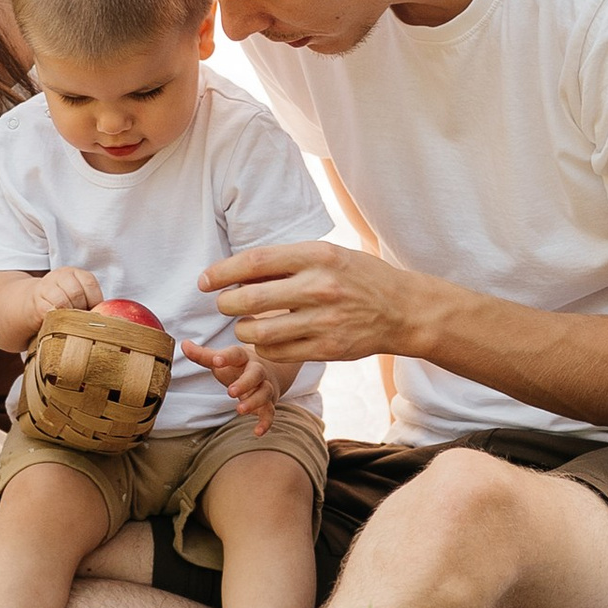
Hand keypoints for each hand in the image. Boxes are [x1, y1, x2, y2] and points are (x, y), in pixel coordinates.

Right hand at [37, 266, 101, 323]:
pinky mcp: (37, 302)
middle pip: (76, 293)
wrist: (34, 301)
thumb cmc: (64, 300)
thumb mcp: (78, 294)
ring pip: (63, 302)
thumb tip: (108, 316)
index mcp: (75, 272)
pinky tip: (60, 322)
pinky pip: (50, 311)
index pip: (89, 283)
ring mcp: (47, 287)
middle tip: (82, 319)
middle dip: (82, 309)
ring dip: (69, 315)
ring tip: (72, 321)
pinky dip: (58, 319)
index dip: (95, 301)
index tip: (95, 312)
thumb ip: (91, 300)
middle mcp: (60, 275)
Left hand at [184, 333, 288, 425]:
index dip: (226, 356)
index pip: (236, 353)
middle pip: (256, 373)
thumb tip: (184, 344)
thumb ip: (202, 355)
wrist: (266, 371)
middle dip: (245, 382)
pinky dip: (266, 422)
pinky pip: (270, 412)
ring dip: (254, 402)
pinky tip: (257, 432)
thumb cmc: (236, 366)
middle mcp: (257, 370)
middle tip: (230, 392)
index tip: (216, 361)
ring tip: (239, 410)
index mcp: (242, 358)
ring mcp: (264, 386)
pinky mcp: (268, 402)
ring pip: (265, 392)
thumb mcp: (220, 360)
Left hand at [201, 238, 423, 365]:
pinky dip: (264, 347)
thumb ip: (286, 262)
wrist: (403, 310)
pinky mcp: (328, 349)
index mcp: (317, 255)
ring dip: (242, 330)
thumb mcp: (327, 254)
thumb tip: (236, 270)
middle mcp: (320, 287)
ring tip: (245, 324)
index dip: (222, 272)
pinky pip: (278, 352)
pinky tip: (267, 339)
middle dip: (226, 304)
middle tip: (223, 304)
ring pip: (258, 332)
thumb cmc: (358, 276)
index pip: (255, 262)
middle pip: (249, 299)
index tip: (205, 280)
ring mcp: (324, 321)